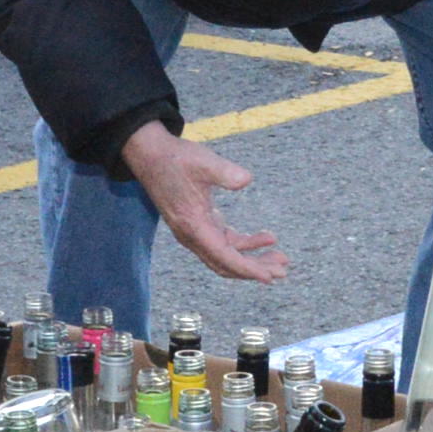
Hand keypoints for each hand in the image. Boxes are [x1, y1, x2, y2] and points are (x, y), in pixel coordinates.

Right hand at [121, 123, 288, 282]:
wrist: (150, 154)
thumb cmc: (175, 159)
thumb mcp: (202, 161)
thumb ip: (224, 171)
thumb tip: (245, 180)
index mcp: (193, 226)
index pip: (224, 257)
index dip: (248, 268)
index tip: (269, 276)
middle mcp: (193, 235)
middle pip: (227, 264)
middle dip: (255, 270)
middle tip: (282, 271)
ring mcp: (196, 231)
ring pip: (227, 255)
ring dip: (253, 259)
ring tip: (280, 258)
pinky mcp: (200, 223)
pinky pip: (225, 242)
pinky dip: (245, 244)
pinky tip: (267, 238)